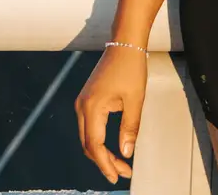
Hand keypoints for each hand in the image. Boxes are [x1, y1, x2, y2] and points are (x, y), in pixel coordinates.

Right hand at [75, 45, 147, 183]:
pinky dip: (99, 140)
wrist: (125, 42)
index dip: (106, 164)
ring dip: (101, 152)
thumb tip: (126, 153)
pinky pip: (89, 127)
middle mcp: (81, 106)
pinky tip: (111, 148)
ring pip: (87, 137)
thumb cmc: (131, 67)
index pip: (95, 145)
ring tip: (119, 164)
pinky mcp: (87, 99)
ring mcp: (82, 102)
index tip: (118, 176)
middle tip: (122, 173)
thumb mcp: (135, 100)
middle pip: (88, 144)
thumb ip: (130, 128)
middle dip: (104, 161)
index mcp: (91, 107)